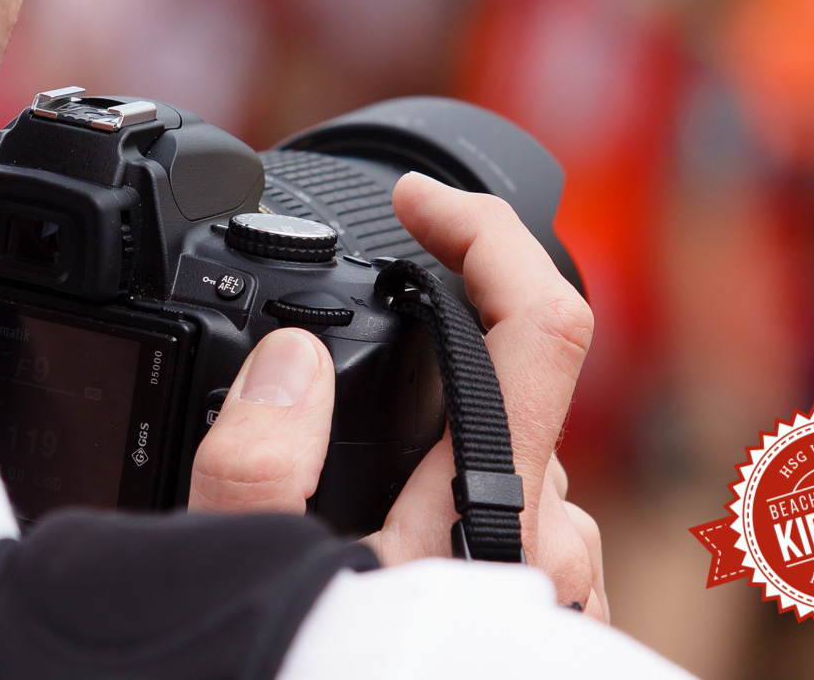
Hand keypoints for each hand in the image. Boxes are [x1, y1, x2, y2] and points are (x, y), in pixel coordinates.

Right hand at [188, 172, 606, 620]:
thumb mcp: (253, 585)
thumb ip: (257, 470)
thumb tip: (292, 359)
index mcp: (489, 514)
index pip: (539, 323)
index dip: (481, 230)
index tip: (415, 201)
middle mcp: (546, 540)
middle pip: (520, 383)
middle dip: (434, 345)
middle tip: (341, 353)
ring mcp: (561, 579)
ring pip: (518, 455)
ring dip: (443, 433)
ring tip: (349, 470)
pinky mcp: (553, 612)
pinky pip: (523, 518)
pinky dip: (462, 494)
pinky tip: (395, 532)